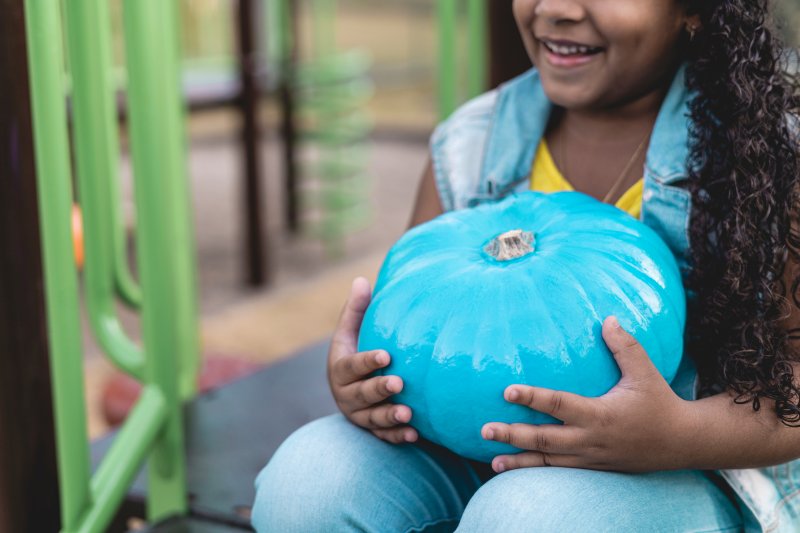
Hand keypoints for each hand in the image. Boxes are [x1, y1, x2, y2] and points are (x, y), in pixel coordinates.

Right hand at [327, 277, 418, 443]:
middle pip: (361, 395)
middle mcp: (346, 395)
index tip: (386, 355)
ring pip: (373, 419)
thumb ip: (356, 310)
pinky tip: (414, 434)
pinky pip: (384, 437)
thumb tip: (362, 280)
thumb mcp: (350, 333)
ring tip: (408, 413)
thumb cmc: (355, 352)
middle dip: (379, 389)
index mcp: (339, 369)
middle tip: (399, 383)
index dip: (367, 361)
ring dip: (390, 416)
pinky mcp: (373, 430)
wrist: (351, 390)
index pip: (351, 366)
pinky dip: (397, 436)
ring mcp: (359, 415)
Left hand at [481, 316, 693, 472]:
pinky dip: (537, 472)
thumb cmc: (660, 402)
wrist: (682, 443)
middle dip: (513, 435)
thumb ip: (625, 346)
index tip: (507, 391)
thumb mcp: (645, 372)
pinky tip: (517, 471)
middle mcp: (591, 439)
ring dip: (519, 461)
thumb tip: (608, 318)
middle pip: (545, 439)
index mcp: (600, 414)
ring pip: (549, 462)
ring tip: (492, 460)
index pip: (558, 404)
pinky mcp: (593, 468)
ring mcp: (591, 457)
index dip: (532, 398)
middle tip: (485, 429)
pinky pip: (561, 471)